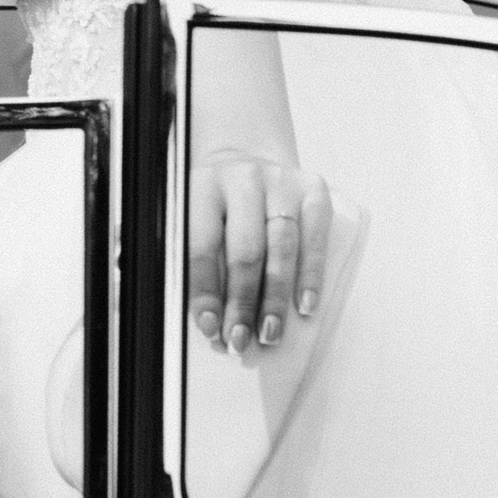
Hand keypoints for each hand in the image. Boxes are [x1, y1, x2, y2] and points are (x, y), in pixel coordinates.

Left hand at [188, 151, 331, 355]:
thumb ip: (183, 257)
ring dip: (275, 298)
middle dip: (242, 302)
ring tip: (269, 334)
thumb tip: (192, 316)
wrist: (247, 156)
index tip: (209, 327)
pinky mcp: (312, 190)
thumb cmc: (215, 203)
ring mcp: (279, 182)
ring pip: (281, 247)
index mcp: (201, 185)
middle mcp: (241, 178)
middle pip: (245, 250)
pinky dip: (311, 275)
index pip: (201, 244)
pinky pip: (314, 237)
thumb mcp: (188, 215)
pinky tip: (304, 305)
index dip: (204, 290)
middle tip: (240, 341)